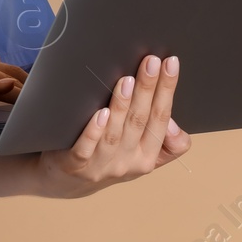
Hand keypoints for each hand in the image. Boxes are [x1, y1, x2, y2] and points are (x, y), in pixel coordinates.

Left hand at [33, 52, 190, 198]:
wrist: (67, 181)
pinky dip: (93, 132)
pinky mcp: (75, 165)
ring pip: (114, 133)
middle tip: (151, 60)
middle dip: (148, 89)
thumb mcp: (142, 154)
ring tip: (127, 80)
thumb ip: (165, 141)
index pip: (161, 119)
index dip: (167, 91)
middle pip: (140, 121)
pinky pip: (85, 149)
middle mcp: (127, 163)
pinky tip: (99, 113)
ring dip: (122, 106)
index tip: (171, 63)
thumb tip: (174, 124)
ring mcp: (101, 165)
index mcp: (147, 157)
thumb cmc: (108, 156)